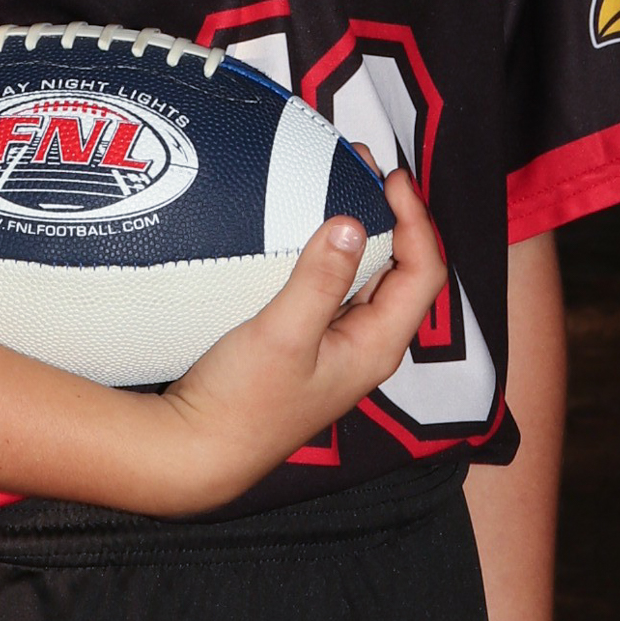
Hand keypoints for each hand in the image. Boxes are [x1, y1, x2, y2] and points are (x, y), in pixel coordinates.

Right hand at [148, 168, 444, 516]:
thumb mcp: (282, 335)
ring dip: (358, 231)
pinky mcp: (306, 345)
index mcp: (376, 346)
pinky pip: (331, 288)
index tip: (391, 179)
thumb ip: (319, 279)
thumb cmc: (242, 404)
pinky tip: (301, 231)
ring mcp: (336, 347)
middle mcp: (365, 346)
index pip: (423, 272)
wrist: (196, 452)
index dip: (417, 221)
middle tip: (361, 169)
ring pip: (365, 278)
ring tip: (336, 185)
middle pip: (400, 271)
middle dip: (389, 216)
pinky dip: (327, 253)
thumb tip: (351, 223)